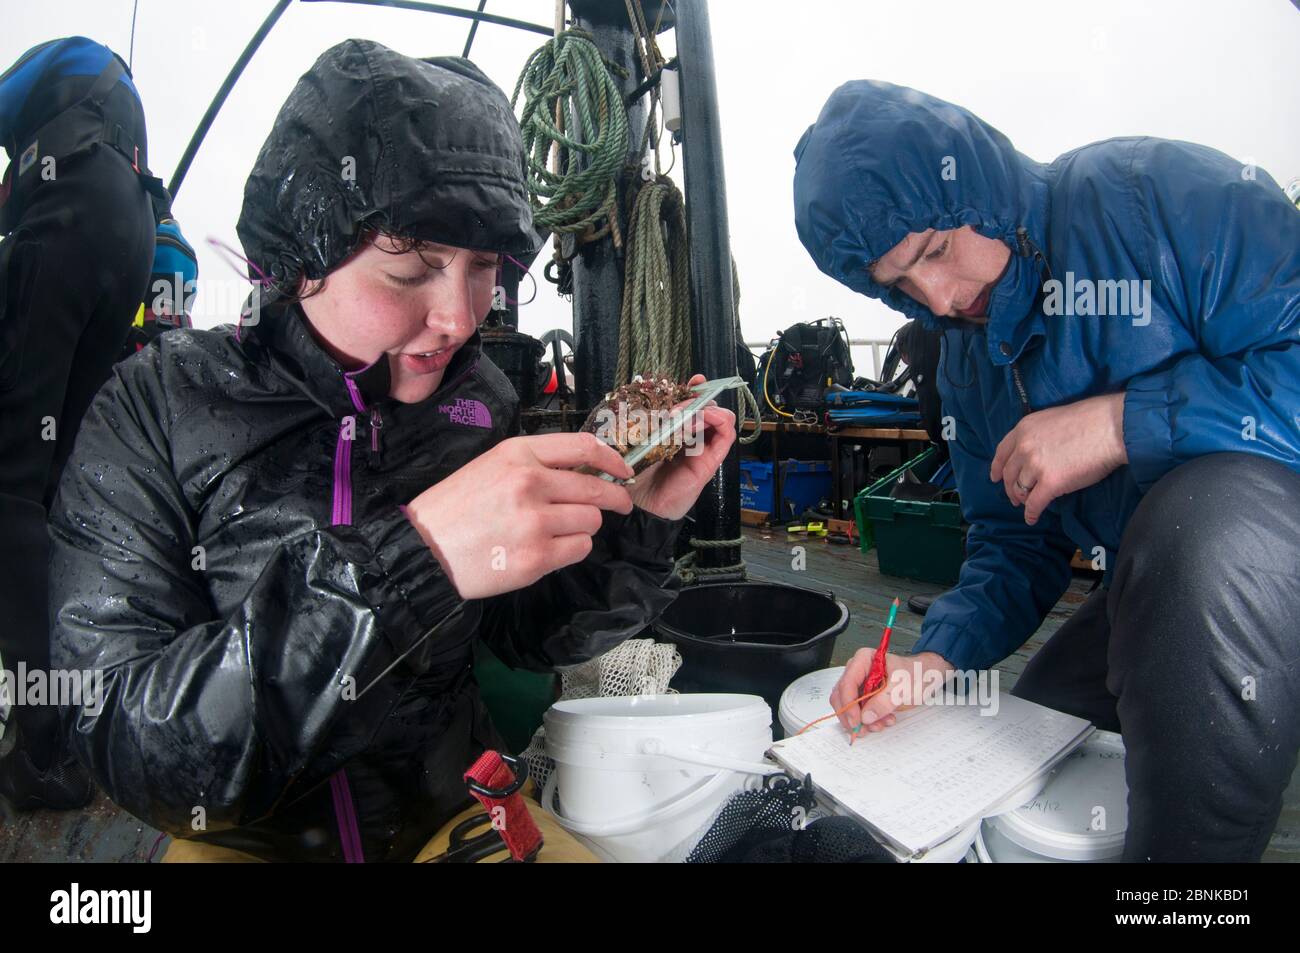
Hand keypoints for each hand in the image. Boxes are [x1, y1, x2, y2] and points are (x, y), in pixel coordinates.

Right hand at [403, 432, 634, 598]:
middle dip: (615, 498)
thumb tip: (583, 471)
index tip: (623, 470)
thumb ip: (534, 464)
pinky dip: (572, 549)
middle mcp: (529, 483)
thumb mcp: (490, 466)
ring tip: (558, 531)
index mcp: (518, 454)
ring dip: (584, 526)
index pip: (583, 447)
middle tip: (620, 504)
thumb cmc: (454, 508)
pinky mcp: (536, 557)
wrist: (422, 549)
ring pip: (591, 520)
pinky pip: (580, 549)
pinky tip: (549, 548)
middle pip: (596, 488)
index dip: (612, 458)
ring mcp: (534, 522)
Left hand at [625, 373, 736, 520]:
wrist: (637, 504)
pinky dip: (719, 422)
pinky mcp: (710, 461)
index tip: (694, 380)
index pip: (691, 404)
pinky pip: (725, 436)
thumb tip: (667, 401)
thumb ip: (652, 418)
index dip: (695, 390)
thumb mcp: (639, 437)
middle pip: (707, 407)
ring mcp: (702, 449)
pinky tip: (702, 420)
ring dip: (707, 409)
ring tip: (688, 414)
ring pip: (720, 418)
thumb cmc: (634, 472)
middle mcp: (690, 437)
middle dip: (697, 399)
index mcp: (673, 430)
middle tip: (679, 403)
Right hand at [830, 650, 952, 735]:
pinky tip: (883, 721)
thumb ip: (883, 702)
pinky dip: (868, 721)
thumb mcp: (902, 687)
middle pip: (841, 696)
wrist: (926, 677)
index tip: (856, 721)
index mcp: (863, 661)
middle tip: (862, 729)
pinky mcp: (866, 697)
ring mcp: (860, 685)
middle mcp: (858, 672)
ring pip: (848, 706)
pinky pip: (859, 712)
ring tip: (879, 725)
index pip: (847, 683)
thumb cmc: (916, 674)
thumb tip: (866, 716)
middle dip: (851, 716)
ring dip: (861, 721)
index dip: (849, 704)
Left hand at [989, 392, 1127, 525]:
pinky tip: (1032, 518)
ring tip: (1027, 505)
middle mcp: (1024, 447)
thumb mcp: (1051, 420)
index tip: (994, 477)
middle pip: (1009, 474)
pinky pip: (1034, 504)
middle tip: (1014, 497)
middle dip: (1010, 488)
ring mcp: (1035, 466)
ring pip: (1021, 489)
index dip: (997, 467)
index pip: (1002, 452)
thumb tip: (1037, 453)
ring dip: (1022, 500)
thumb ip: (1037, 436)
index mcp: (1023, 429)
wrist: (1110, 427)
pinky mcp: (1050, 483)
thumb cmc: (1089, 421)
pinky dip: (1031, 513)